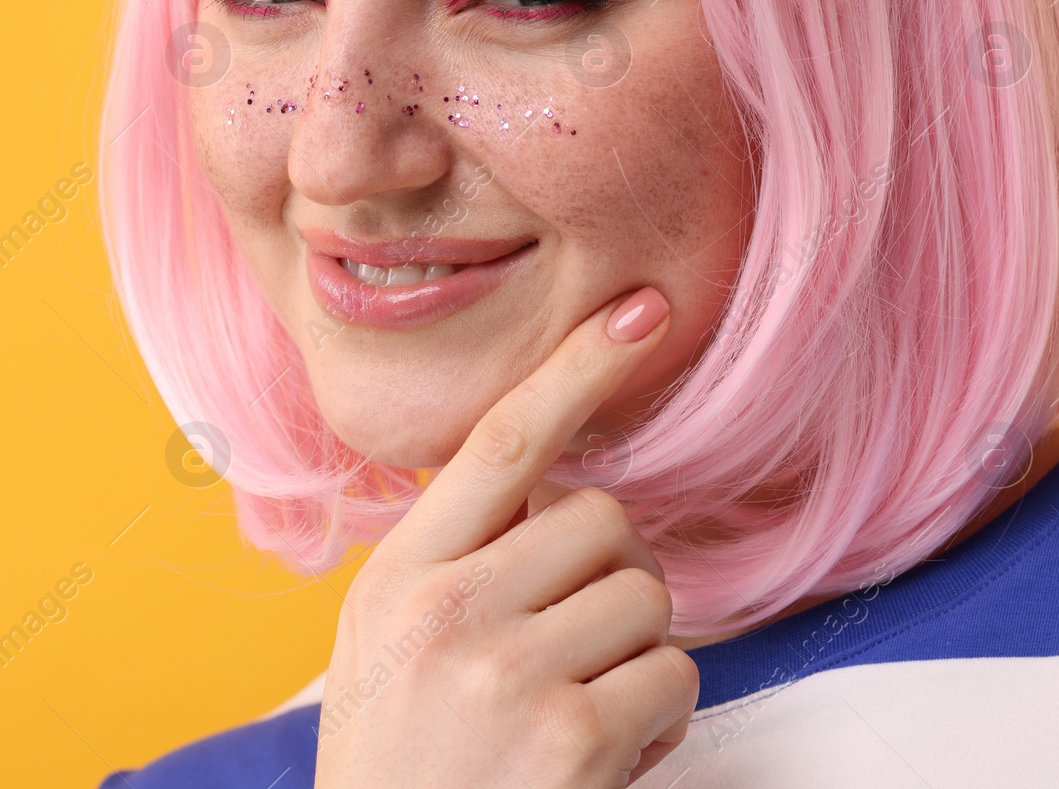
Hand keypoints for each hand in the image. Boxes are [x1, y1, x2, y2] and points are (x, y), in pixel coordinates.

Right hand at [313, 287, 697, 787]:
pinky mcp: (573, 741)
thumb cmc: (400, 765)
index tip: (638, 314)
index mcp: (397, 577)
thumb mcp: (385, 645)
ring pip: (649, 597)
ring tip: (575, 710)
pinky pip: (673, 678)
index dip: (574, 370)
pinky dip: (657, 718)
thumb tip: (553, 488)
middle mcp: (448, 610)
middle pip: (605, 522)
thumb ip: (452, 560)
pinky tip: (599, 755)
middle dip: (612, 575)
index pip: (497, 444)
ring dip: (636, 652)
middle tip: (572, 643)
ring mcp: (510, 674)